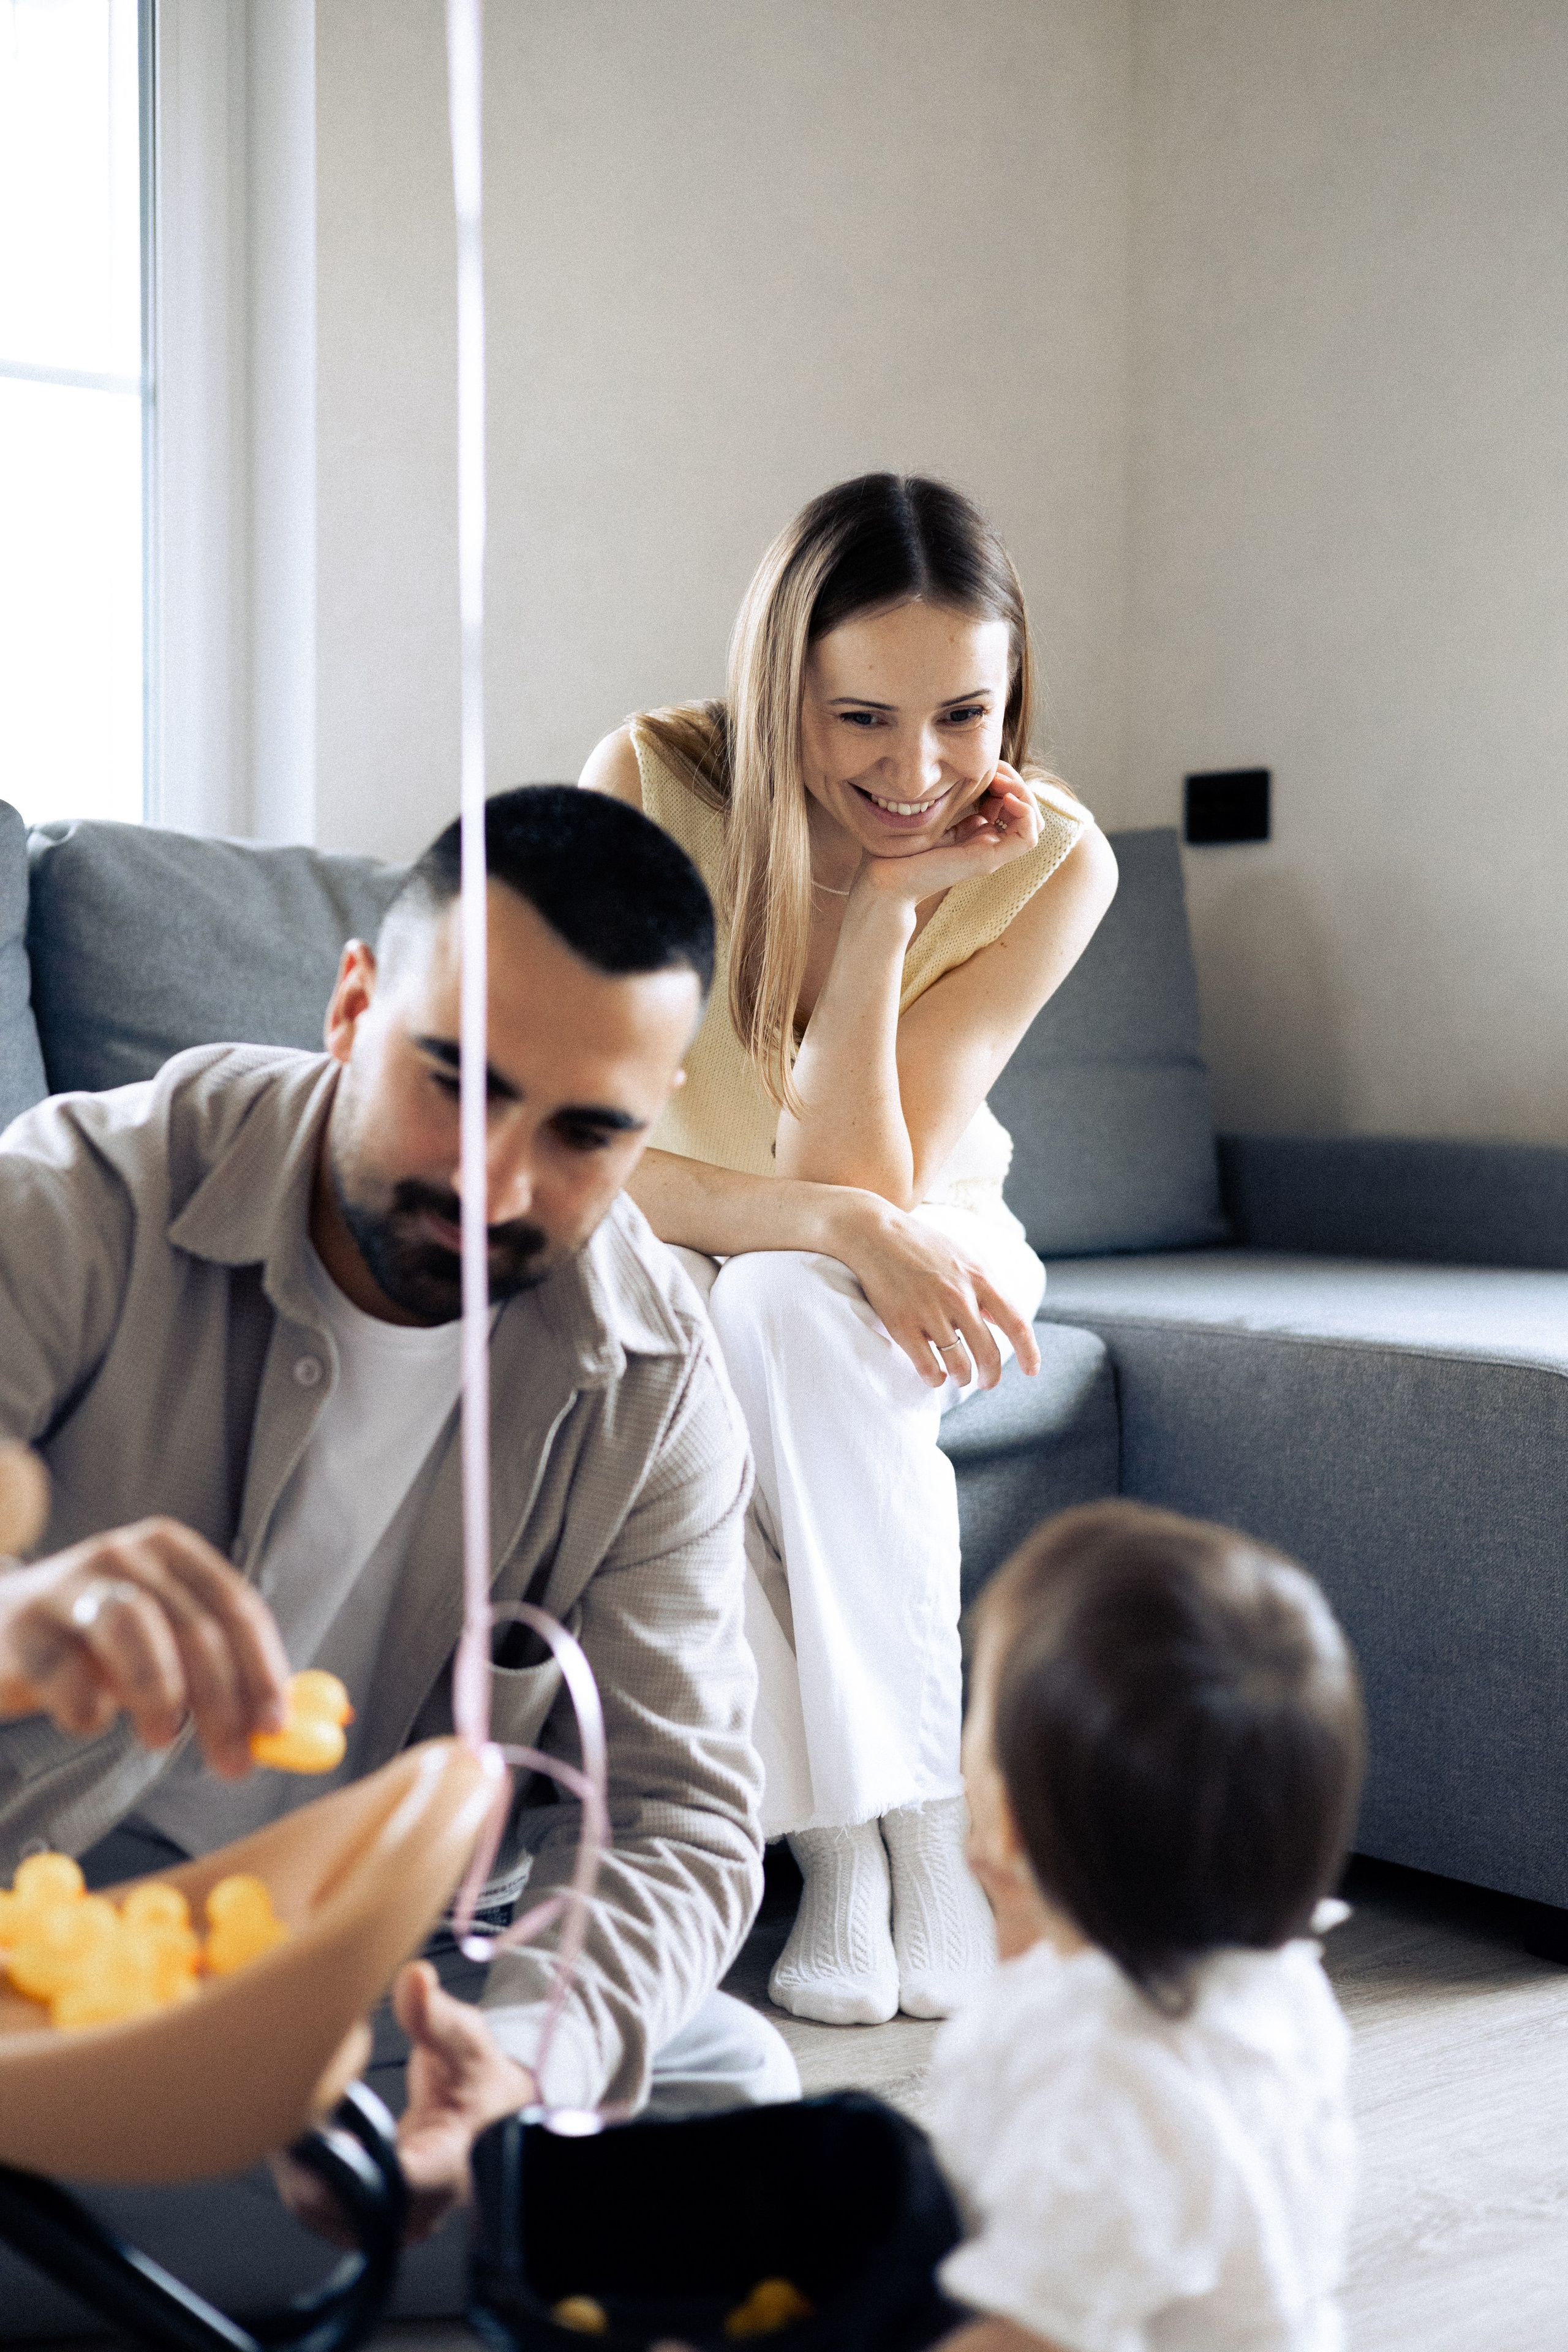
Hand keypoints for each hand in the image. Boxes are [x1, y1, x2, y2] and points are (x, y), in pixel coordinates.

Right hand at [0, 1517, 289, 1774]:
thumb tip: (280, 1728)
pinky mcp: (22, 1626)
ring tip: (163, 1738)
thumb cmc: (91, 1643)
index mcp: (169, 1550)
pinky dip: (87, 1708)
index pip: (235, 1605)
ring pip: (134, 1628)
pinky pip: (66, 1671)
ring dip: (161, 1693)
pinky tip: (91, 1720)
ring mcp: (68, 1583)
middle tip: (234, 1762)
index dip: (261, 1668)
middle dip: (222, 1702)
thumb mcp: (159, 1642)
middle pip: (193, 1625)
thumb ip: (218, 1674)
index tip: (275, 1727)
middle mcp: (123, 1554)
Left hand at [275, 1962, 536, 2245]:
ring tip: (282, 2126)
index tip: (311, 2129)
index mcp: (449, 2162)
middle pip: (347, 2208)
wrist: (491, 2115)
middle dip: (307, 2164)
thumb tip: (414, 1976)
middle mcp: (423, 2205)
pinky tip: (298, 2146)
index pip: (397, 2184)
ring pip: (328, 2218)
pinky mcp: (377, 2220)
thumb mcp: (463, 2038)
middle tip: (279, 2117)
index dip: (347, 2164)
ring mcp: (397, 2219)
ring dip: (299, 2174)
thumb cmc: (477, 2075)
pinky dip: (306, 2183)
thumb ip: (434, 2014)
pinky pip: (327, 2216)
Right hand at [832, 1199, 1041, 1390]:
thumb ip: (985, 1287)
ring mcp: (929, 1311)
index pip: (1016, 1324)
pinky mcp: (902, 1324)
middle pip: (989, 1353)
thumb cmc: (921, 1245)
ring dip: (963, 1378)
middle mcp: (958, 1296)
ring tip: (960, 1377)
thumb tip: (1004, 1318)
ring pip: (960, 1365)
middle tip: (987, 1382)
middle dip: (991, 1376)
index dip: (1029, 1352)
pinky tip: (935, 1375)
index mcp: (979, 1278)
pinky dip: (935, 1379)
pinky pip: (928, 1367)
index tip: (1032, 1370)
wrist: (874, 1233)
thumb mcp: (963, 1257)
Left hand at [855, 763, 1043, 905]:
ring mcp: (991, 853)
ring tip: (1001, 780)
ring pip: (1033, 823)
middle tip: (996, 769)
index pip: (1012, 805)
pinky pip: (1028, 837)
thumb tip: (971, 775)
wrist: (886, 878)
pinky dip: (1026, 813)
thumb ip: (955, 800)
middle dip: (1016, 783)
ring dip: (1024, 795)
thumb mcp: (935, 814)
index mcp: (977, 834)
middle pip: (1026, 811)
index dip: (1006, 781)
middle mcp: (988, 844)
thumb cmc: (901, 848)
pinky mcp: (988, 859)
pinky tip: (1006, 796)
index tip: (988, 767)